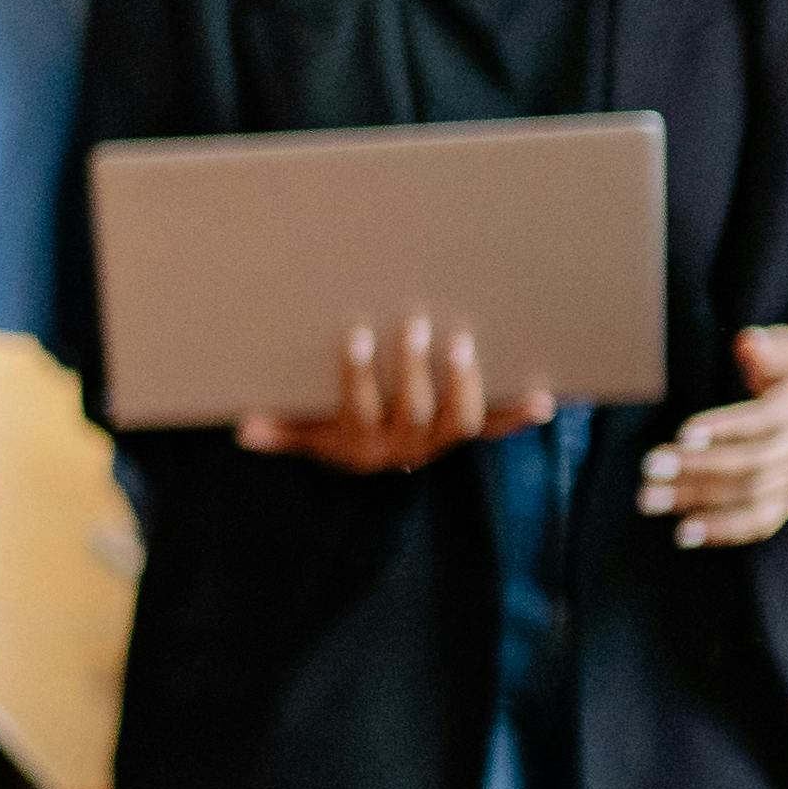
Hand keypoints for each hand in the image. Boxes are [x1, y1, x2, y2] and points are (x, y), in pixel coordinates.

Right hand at [233, 312, 554, 474]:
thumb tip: (243, 427)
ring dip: (462, 382)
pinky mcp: (466, 435)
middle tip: (413, 325)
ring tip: (459, 342)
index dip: (356, 375)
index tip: (354, 337)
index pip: (357, 408)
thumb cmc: (335, 434)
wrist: (374, 463)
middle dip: (413, 368)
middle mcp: (403, 448)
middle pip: (413, 411)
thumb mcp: (305, 433)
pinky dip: (518, 417)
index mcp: (360, 444)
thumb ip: (279, 430)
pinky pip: (494, 428)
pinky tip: (543, 402)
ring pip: (456, 420)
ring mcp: (438, 442)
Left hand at [639, 325, 787, 548]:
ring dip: (698, 501)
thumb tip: (750, 341)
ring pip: (750, 496)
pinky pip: (760, 523)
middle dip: (698, 468)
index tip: (684, 432)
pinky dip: (723, 532)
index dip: (727, 428)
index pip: (767, 420)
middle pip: (752, 463)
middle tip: (651, 466)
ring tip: (649, 499)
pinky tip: (683, 534)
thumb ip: (773, 348)